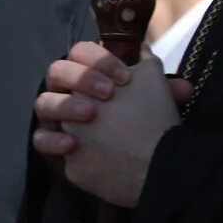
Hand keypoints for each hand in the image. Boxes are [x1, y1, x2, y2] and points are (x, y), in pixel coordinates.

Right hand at [30, 42, 188, 207]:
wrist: (146, 170)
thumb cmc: (147, 127)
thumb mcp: (157, 104)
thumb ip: (165, 89)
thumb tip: (183, 87)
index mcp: (91, 77)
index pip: (80, 52)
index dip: (98, 59)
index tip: (125, 76)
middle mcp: (69, 94)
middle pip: (56, 71)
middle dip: (81, 78)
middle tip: (107, 93)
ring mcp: (57, 119)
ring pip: (43, 103)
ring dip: (65, 105)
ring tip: (91, 114)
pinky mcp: (53, 146)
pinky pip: (40, 139)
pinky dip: (52, 139)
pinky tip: (71, 144)